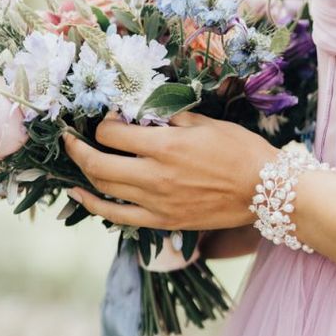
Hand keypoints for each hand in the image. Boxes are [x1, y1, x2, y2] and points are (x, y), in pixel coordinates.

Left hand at [61, 111, 278, 230]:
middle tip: (69, 137)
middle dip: (77, 148)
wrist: (265, 191)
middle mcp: (155, 175)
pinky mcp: (162, 221)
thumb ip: (170, 119)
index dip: (104, 123)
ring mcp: (156, 202)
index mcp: (166, 145)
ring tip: (76, 158)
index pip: (113, 134)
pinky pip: (117, 216)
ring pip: (103, 188)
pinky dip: (93, 204)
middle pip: (98, 162)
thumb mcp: (206, 123)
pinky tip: (80, 194)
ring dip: (83, 171)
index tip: (109, 119)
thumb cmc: (241, 151)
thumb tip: (144, 115)